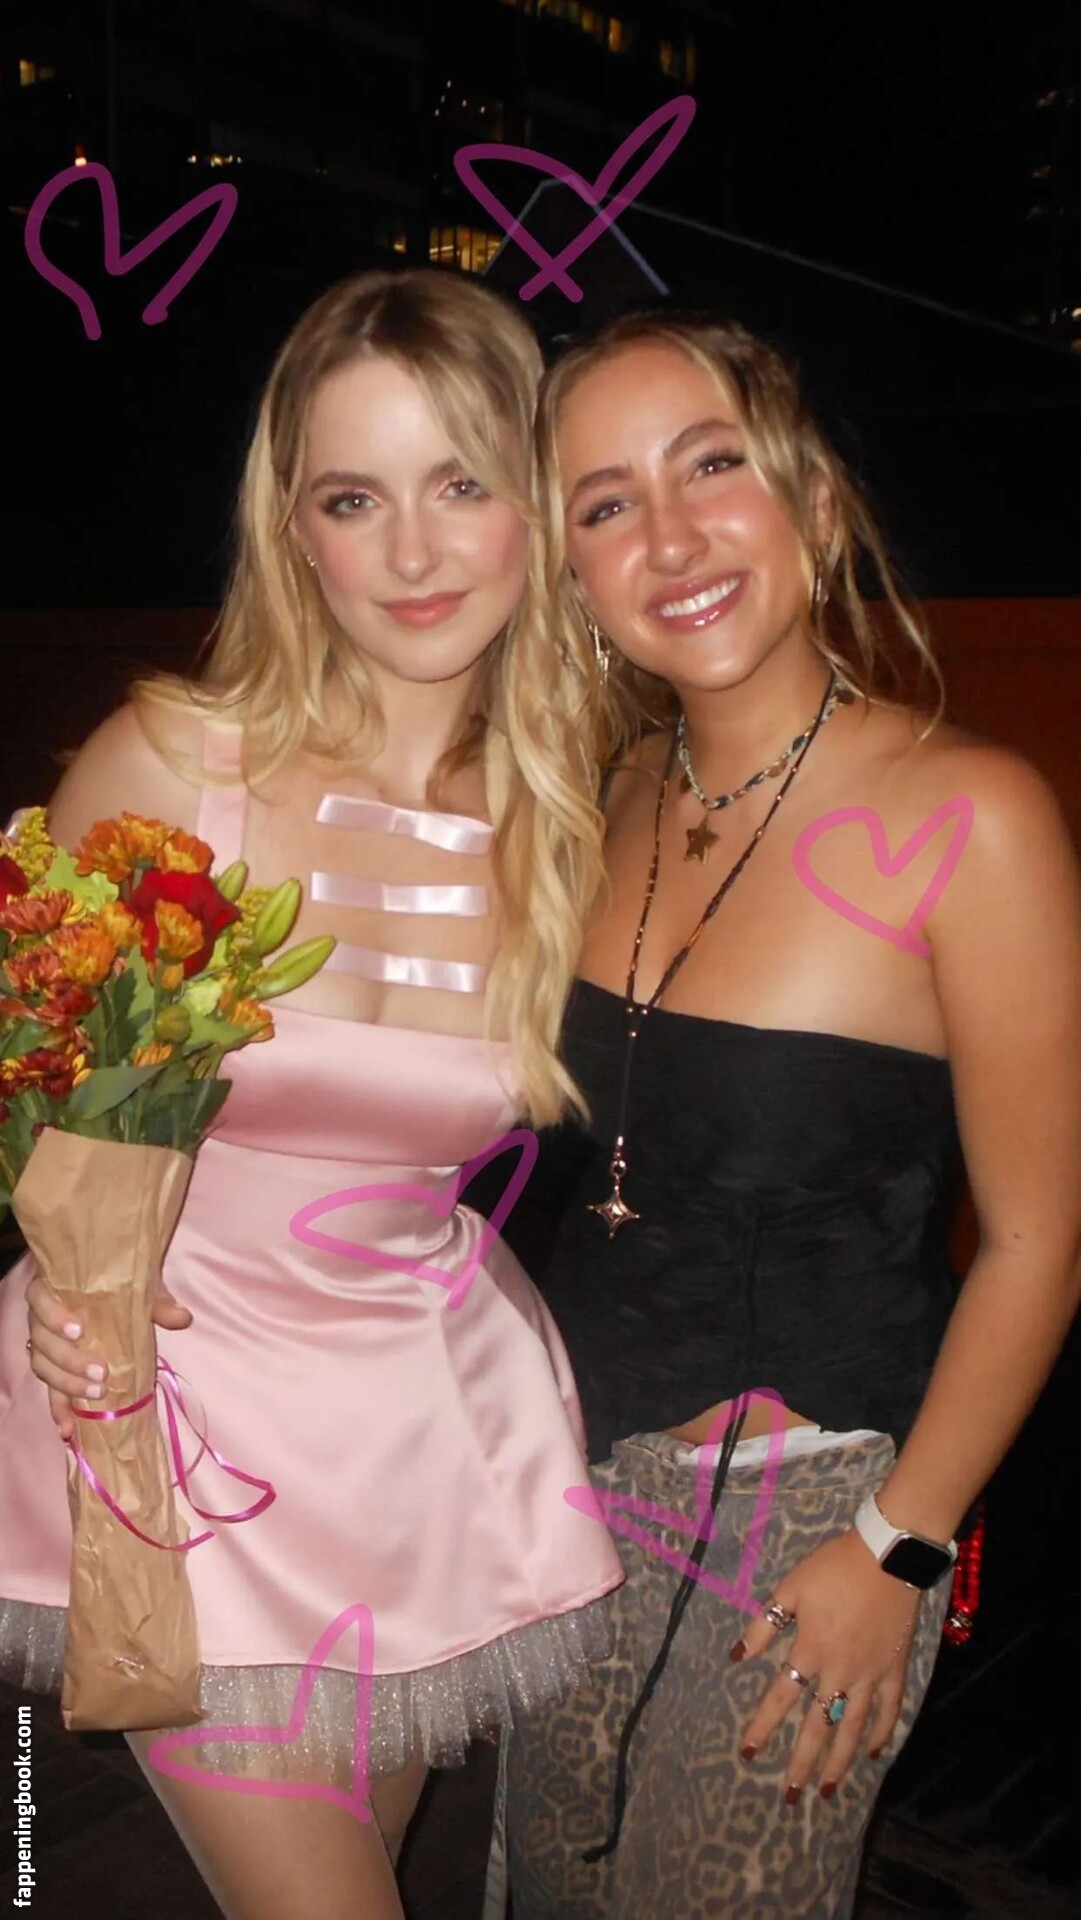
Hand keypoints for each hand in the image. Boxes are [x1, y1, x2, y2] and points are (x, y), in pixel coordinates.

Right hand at [25, 1271, 192, 1441]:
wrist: (107, 1295)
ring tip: (96, 1395)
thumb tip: (182, 1318)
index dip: (53, 1316)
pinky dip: (58, 1411)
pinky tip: (67, 1430)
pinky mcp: (53, 1372)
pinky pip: (50, 1392)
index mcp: (55, 1290)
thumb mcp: (140, 1288)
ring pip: (43, 1368)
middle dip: (69, 1361)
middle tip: (101, 1373)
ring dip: (66, 1385)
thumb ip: (157, 1301)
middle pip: (42, 1342)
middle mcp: (40, 1319)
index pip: (39, 1298)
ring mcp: (44, 1347)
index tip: (79, 1330)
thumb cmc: (118, 1286)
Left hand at [734, 1529, 919, 1798]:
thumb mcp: (791, 1588)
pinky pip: (889, 1709)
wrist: (887, 1557)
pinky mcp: (894, 1669)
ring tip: (826, 1789)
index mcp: (810, 1651)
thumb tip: (737, 1657)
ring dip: (839, 1761)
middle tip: (790, 1796)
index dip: (762, 1727)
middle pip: (817, 1726)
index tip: (748, 1754)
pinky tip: (874, 1753)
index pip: (781, 1698)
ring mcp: (870, 1675)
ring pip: (853, 1727)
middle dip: (802, 1763)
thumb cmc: (834, 1568)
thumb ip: (764, 1625)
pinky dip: (882, 1732)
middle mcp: (839, 1672)